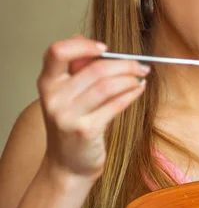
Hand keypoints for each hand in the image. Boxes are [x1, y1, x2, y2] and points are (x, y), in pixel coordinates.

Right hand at [37, 35, 148, 179]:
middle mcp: (54, 98)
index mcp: (47, 83)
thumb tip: (87, 41)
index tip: (105, 48)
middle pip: (94, 69)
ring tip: (141, 77)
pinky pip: (115, 104)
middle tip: (140, 65)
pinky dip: (131, 94)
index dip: (83, 45)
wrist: (67, 166)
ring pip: (107, 85)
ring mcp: (68, 116)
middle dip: (124, 64)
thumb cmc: (71, 126)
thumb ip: (76, 70)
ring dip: (130, 78)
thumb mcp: (67, 96)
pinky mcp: (86, 130)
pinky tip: (138, 90)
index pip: (57, 52)